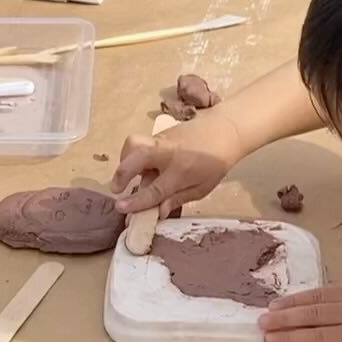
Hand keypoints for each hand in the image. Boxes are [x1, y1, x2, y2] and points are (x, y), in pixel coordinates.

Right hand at [111, 112, 243, 215]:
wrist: (225, 130)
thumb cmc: (215, 164)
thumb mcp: (202, 188)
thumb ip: (178, 199)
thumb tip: (158, 211)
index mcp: (181, 171)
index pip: (154, 189)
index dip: (136, 200)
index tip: (121, 207)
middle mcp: (167, 154)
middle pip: (137, 155)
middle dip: (121, 172)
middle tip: (116, 188)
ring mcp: (161, 141)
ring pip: (134, 143)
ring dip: (124, 160)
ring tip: (127, 175)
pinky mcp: (158, 134)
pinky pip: (141, 145)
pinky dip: (135, 156)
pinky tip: (142, 167)